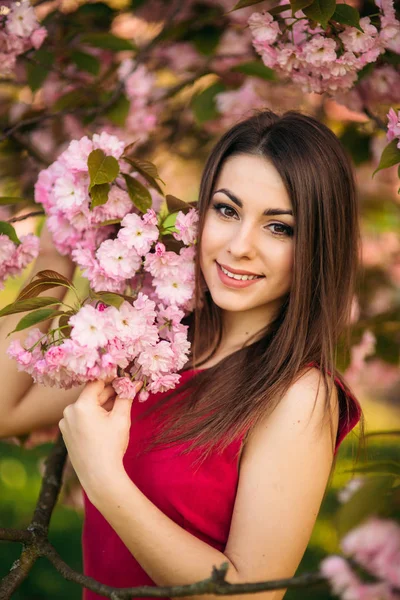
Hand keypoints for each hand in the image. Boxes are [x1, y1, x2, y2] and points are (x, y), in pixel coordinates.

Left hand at [58, 379, 142, 499]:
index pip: (97, 382)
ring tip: (118, 409)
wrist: (99, 476)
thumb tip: (134, 381)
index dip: (111, 378)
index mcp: (81, 405)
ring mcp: (65, 423)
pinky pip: (81, 418)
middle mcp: (69, 411)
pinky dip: (93, 416)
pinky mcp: (66, 433)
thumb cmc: (111, 446)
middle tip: (126, 391)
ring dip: (102, 405)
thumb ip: (126, 396)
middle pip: (92, 395)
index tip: (123, 377)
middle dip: (109, 393)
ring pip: (87, 406)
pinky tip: (106, 422)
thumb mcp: (121, 418)